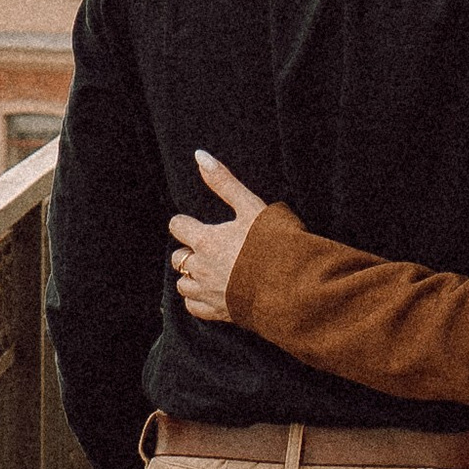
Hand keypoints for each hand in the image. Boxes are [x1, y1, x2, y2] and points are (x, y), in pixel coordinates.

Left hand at [169, 149, 270, 325]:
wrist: (292, 286)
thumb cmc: (273, 244)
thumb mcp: (251, 206)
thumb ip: (224, 182)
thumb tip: (199, 155)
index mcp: (206, 240)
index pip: (178, 226)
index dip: (185, 223)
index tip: (197, 224)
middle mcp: (201, 268)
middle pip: (177, 257)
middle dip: (188, 251)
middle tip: (208, 248)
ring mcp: (207, 292)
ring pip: (182, 284)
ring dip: (190, 277)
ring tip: (209, 271)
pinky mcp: (218, 312)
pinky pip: (193, 308)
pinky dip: (197, 300)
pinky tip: (211, 293)